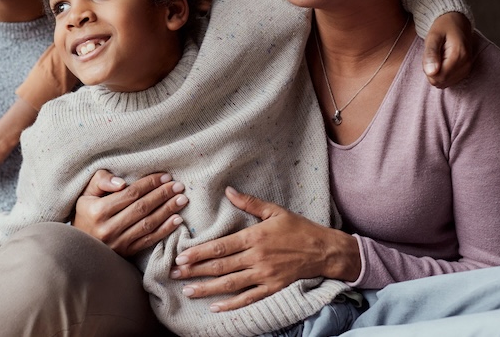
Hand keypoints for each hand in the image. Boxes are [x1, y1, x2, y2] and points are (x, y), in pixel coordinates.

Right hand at [72, 169, 187, 256]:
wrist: (78, 245)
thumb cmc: (84, 213)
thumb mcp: (86, 193)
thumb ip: (101, 181)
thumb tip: (122, 182)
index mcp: (98, 211)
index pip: (130, 194)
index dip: (150, 184)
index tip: (165, 176)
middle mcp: (108, 228)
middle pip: (142, 208)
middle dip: (163, 195)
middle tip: (178, 186)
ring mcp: (118, 243)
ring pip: (148, 224)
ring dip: (167, 211)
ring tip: (181, 200)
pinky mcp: (126, 253)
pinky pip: (149, 240)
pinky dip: (165, 230)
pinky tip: (177, 219)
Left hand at [169, 187, 358, 311]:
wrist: (324, 250)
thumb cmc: (299, 228)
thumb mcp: (274, 211)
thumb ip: (249, 203)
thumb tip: (228, 191)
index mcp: (254, 237)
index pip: (220, 247)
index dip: (199, 252)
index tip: (181, 256)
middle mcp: (256, 258)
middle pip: (220, 266)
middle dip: (195, 270)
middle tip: (175, 273)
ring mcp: (264, 275)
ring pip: (230, 284)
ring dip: (207, 288)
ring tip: (188, 290)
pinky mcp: (272, 288)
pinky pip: (248, 298)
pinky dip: (231, 305)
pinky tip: (215, 308)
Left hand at [423, 12, 472, 87]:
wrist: (457, 21)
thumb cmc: (443, 27)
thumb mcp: (433, 36)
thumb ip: (431, 54)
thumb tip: (430, 72)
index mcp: (458, 56)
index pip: (437, 77)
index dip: (427, 69)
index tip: (429, 55)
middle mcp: (466, 64)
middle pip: (440, 81)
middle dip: (432, 71)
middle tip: (433, 55)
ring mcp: (468, 68)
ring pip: (444, 82)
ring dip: (437, 72)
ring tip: (439, 56)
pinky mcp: (466, 70)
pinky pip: (449, 80)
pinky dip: (443, 73)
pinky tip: (444, 61)